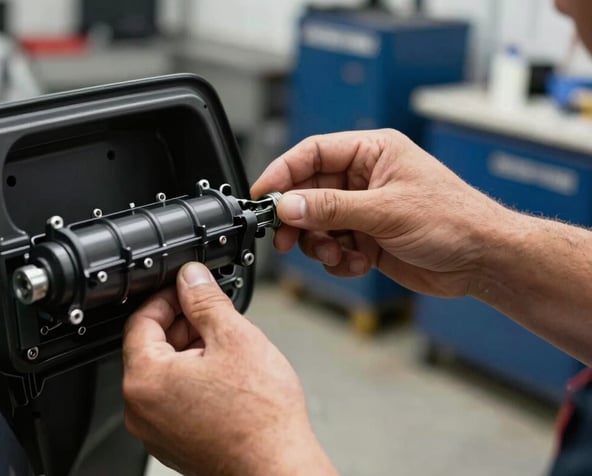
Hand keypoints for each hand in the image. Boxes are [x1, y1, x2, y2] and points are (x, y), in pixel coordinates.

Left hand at [122, 262, 337, 475]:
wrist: (277, 468)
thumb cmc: (260, 418)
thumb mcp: (234, 337)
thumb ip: (206, 300)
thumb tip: (192, 277)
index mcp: (145, 380)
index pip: (141, 320)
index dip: (168, 298)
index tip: (189, 289)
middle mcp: (141, 409)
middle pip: (152, 347)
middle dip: (183, 325)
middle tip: (215, 317)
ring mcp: (156, 430)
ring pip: (165, 373)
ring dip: (191, 352)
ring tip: (228, 350)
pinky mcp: (174, 443)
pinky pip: (174, 399)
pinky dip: (194, 380)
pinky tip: (227, 377)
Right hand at [251, 129, 512, 297]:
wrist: (483, 261)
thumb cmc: (454, 220)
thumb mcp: (386, 210)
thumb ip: (331, 208)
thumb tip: (288, 206)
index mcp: (372, 152)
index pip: (313, 153)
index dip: (283, 173)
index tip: (262, 195)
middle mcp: (365, 178)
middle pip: (309, 192)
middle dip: (298, 218)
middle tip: (285, 237)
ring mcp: (365, 209)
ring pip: (317, 223)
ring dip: (320, 244)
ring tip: (337, 254)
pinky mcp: (367, 237)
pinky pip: (333, 246)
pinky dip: (338, 259)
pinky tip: (359, 263)